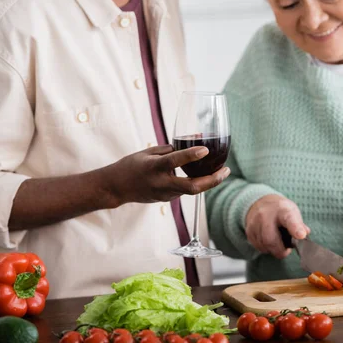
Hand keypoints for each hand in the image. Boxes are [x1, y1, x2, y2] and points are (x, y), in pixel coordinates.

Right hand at [105, 145, 229, 205]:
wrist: (116, 189)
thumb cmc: (132, 165)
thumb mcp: (149, 153)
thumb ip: (170, 150)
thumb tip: (193, 143)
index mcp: (154, 167)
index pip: (174, 161)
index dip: (191, 155)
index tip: (206, 149)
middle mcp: (160, 183)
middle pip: (192, 187)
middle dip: (212, 180)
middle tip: (226, 170)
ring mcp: (164, 194)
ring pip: (191, 190)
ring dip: (208, 181)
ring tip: (222, 171)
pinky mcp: (167, 200)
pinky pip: (185, 191)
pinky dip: (196, 183)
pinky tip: (205, 175)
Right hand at [245, 195, 310, 258]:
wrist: (261, 203)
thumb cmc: (281, 211)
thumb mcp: (293, 213)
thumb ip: (299, 225)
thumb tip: (304, 233)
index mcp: (283, 210)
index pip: (289, 219)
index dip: (296, 228)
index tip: (301, 235)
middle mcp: (266, 214)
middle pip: (270, 239)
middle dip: (280, 251)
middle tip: (286, 251)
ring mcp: (255, 222)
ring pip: (263, 245)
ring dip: (272, 249)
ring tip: (277, 242)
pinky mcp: (249, 230)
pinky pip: (258, 246)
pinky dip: (265, 248)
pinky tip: (268, 241)